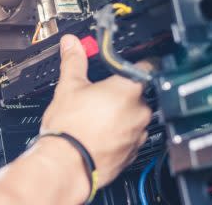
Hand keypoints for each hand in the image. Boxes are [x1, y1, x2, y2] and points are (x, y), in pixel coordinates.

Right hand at [39, 35, 151, 197]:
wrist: (66, 165)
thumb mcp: (68, 86)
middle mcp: (139, 112)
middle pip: (137, 94)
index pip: (145, 67)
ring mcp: (138, 134)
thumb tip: (72, 44)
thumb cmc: (69, 129)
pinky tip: (100, 134)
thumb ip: (74, 61)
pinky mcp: (132, 154)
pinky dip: (119, 136)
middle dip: (121, 94)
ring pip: (134, 118)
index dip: (134, 65)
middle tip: (99, 96)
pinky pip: (130, 138)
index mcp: (128, 90)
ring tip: (96, 117)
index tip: (124, 67)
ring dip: (121, 116)